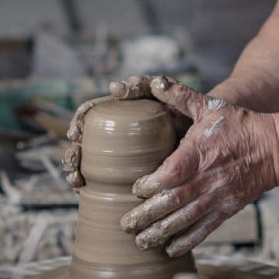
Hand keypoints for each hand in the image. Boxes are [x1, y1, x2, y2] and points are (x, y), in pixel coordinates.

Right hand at [61, 75, 188, 188]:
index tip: (76, 133)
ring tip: (77, 181)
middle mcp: (115, 132)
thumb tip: (115, 88)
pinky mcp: (128, 173)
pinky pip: (102, 181)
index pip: (90, 113)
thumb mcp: (161, 92)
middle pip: (83, 141)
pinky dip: (88, 186)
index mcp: (120, 111)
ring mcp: (120, 155)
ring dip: (75, 171)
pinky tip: (84, 192)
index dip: (78, 122)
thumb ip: (140, 86)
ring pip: (87, 163)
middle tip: (74, 163)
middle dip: (73, 153)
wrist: (206, 132)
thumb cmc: (181, 107)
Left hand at [119, 76, 278, 257]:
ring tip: (140, 241)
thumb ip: (180, 96)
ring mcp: (216, 196)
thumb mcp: (209, 105)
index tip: (135, 188)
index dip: (150, 184)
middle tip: (126, 224)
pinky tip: (169, 249)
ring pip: (184, 219)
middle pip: (172, 202)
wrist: (273, 149)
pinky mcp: (226, 209)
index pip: (170, 173)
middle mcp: (206, 178)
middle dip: (146, 215)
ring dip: (161, 232)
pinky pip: (204, 229)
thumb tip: (156, 83)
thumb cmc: (239, 125)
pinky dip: (186, 241)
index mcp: (199, 153)